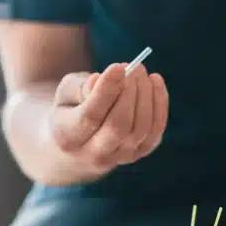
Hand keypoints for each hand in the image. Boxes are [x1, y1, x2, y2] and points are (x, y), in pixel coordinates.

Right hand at [47, 63, 168, 177]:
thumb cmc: (71, 109)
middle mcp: (94, 155)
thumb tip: (99, 80)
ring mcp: (120, 158)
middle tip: (133, 67)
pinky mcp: (140, 153)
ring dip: (146, 95)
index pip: (90, 116)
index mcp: (68, 138)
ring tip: (141, 71)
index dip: (106, 90)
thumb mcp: (66, 94)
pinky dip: (159, 103)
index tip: (118, 67)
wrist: (81, 143)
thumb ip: (80, 88)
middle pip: (118, 126)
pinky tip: (155, 81)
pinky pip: (155, 130)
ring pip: (140, 128)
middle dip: (129, 92)